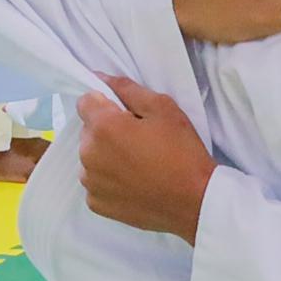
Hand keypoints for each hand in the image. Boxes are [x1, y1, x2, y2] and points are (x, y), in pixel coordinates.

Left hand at [77, 78, 214, 240]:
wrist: (195, 202)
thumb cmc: (182, 152)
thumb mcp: (163, 109)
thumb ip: (127, 89)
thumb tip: (101, 77)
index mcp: (103, 127)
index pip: (85, 101)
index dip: (106, 104)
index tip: (127, 115)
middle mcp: (88, 154)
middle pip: (88, 131)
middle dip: (106, 131)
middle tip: (139, 141)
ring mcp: (90, 182)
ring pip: (90, 158)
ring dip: (106, 156)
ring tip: (137, 164)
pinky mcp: (96, 203)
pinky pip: (95, 182)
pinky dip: (109, 180)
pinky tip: (133, 183)